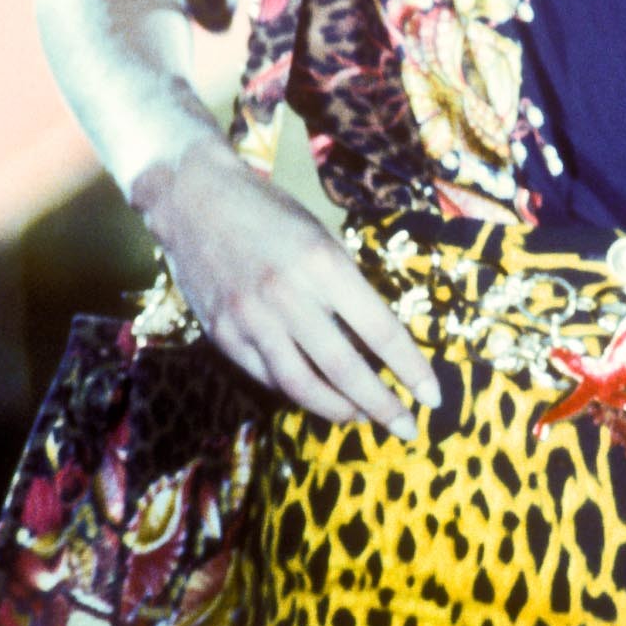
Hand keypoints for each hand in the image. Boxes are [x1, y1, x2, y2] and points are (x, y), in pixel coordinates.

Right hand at [137, 129, 441, 437]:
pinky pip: (268, 377)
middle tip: (405, 428)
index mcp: (324, 264)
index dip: (411, 370)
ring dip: (340, 410)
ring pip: (303, 387)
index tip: (432, 397)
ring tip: (361, 417)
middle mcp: (288, 296)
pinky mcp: (223, 333)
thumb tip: (377, 345)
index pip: (381, 332)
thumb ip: (346, 288)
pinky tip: (316, 395)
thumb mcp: (321, 237)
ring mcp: (251, 319)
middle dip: (382, 406)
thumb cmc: (268, 212)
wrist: (192, 197)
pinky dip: (298, 392)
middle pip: (346, 370)